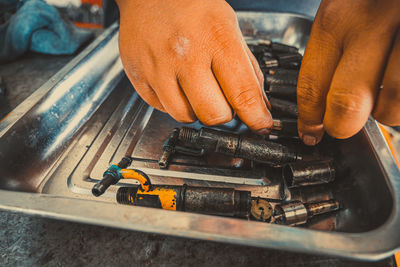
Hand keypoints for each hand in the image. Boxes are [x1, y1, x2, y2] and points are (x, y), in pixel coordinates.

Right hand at [116, 0, 271, 133]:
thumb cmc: (191, 6)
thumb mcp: (230, 26)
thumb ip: (246, 67)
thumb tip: (258, 104)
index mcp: (216, 39)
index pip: (242, 93)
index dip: (256, 117)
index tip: (261, 125)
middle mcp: (186, 56)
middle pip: (214, 114)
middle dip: (224, 114)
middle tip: (223, 100)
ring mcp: (159, 68)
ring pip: (185, 116)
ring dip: (197, 110)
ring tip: (196, 89)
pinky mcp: (140, 77)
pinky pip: (162, 108)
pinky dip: (174, 102)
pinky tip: (176, 83)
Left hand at [297, 0, 399, 144]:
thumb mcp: (347, 5)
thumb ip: (337, 45)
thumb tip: (322, 97)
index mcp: (338, 17)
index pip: (311, 85)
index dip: (308, 118)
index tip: (310, 131)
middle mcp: (373, 26)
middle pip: (347, 105)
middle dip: (340, 126)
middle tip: (340, 126)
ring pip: (390, 108)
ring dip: (383, 113)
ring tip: (382, 98)